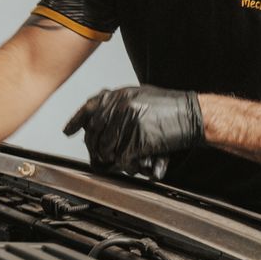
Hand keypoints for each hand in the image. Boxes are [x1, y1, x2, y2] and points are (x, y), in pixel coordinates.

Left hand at [64, 86, 202, 175]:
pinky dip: (127, 165)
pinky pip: (124, 158)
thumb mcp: (141, 96)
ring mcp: (129, 122)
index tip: (68, 131)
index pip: (90, 107)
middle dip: (94, 147)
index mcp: (121, 94)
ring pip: (107, 148)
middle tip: (98, 156)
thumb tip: (100, 119)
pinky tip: (134, 163)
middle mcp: (122, 106)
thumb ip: (120, 105)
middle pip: (95, 132)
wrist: (192, 115)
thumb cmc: (170, 108)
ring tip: (120, 160)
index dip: (76, 120)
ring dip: (112, 158)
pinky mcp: (138, 138)